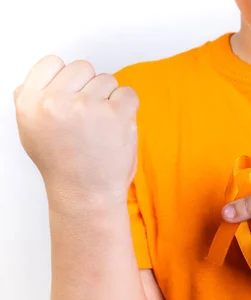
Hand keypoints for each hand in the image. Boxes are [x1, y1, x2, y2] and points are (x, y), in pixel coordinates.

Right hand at [14, 55, 138, 211]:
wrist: (86, 194)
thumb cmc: (63, 165)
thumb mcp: (31, 132)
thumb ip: (33, 101)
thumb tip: (41, 79)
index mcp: (31, 103)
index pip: (52, 63)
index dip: (66, 78)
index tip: (72, 95)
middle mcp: (56, 102)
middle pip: (83, 68)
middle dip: (89, 88)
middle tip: (89, 118)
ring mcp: (86, 106)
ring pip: (107, 80)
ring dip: (109, 100)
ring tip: (101, 127)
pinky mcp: (115, 114)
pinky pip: (128, 93)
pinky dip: (127, 108)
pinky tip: (116, 127)